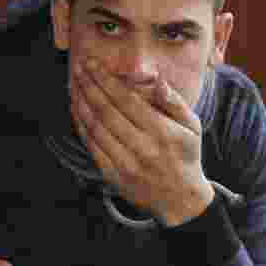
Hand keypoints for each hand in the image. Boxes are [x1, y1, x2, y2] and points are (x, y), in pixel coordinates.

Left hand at [70, 58, 213, 225]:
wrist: (179, 200)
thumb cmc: (185, 156)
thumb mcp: (192, 127)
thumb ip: (174, 102)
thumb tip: (157, 79)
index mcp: (161, 132)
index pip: (126, 100)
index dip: (106, 80)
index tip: (93, 65)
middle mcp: (141, 147)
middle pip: (107, 111)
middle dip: (89, 86)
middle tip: (78, 68)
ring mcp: (125, 162)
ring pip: (96, 128)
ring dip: (81, 104)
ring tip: (74, 85)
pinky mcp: (112, 175)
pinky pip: (92, 146)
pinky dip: (81, 126)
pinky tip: (76, 110)